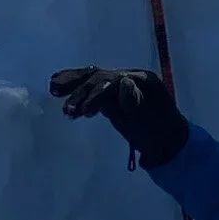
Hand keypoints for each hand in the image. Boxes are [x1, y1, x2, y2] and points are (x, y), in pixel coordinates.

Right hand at [49, 67, 190, 167]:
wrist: (166, 143)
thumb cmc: (160, 134)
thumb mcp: (151, 122)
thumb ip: (136, 103)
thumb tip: (124, 82)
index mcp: (141, 79)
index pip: (113, 81)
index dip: (96, 94)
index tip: (83, 112)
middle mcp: (129, 76)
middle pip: (100, 76)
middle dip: (81, 91)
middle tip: (67, 110)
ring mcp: (120, 84)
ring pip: (92, 78)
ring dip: (73, 84)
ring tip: (53, 89)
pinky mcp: (112, 94)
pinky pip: (91, 87)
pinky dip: (76, 87)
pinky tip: (56, 87)